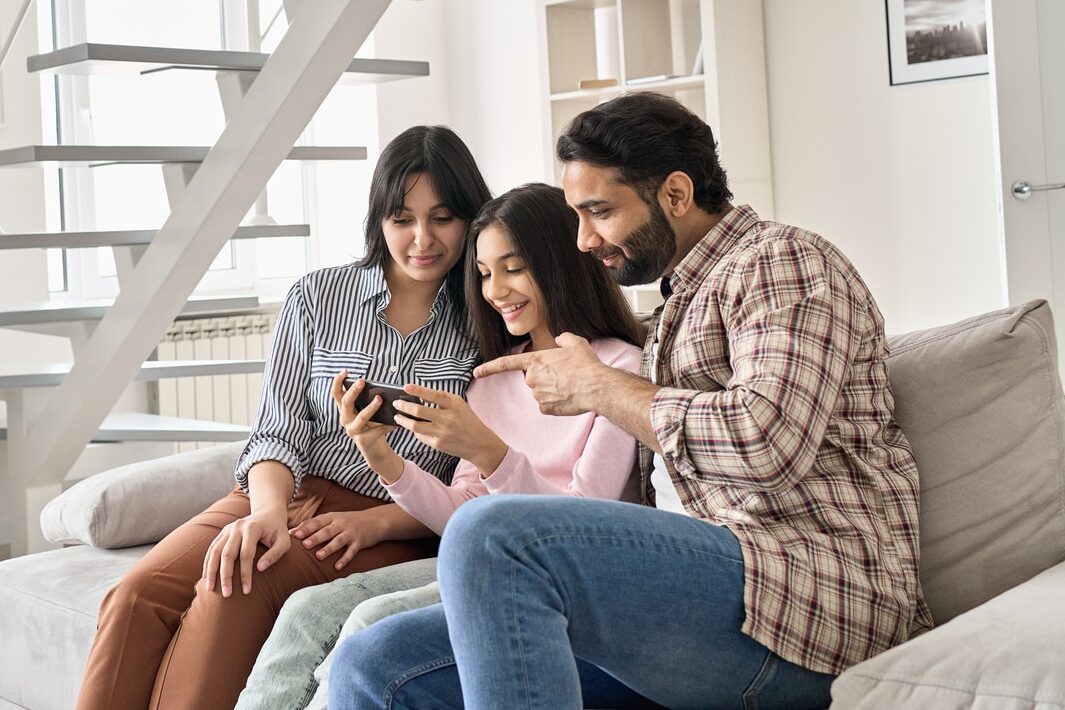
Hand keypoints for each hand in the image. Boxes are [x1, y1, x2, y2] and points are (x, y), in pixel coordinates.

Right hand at [202, 507, 289, 596]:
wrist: (268, 513)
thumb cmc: (278, 531)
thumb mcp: (284, 541)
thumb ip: (275, 554)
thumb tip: (260, 569)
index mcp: (252, 528)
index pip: (246, 554)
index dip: (245, 574)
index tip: (247, 590)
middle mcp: (237, 527)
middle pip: (227, 554)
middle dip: (226, 576)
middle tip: (227, 594)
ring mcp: (228, 529)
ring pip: (215, 551)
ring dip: (211, 571)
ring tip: (210, 589)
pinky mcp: (222, 533)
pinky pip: (212, 549)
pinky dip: (208, 563)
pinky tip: (206, 577)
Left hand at [289, 510, 385, 570]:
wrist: (375, 520)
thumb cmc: (349, 521)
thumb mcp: (333, 518)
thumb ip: (315, 524)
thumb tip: (292, 531)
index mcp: (332, 517)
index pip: (317, 522)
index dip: (306, 528)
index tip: (294, 534)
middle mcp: (342, 524)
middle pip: (327, 531)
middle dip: (315, 537)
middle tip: (304, 545)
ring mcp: (351, 533)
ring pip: (338, 541)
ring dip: (328, 549)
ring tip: (318, 556)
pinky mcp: (360, 542)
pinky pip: (351, 552)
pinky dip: (344, 559)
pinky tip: (337, 567)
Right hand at [332, 371, 403, 480]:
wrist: (375, 450)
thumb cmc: (372, 426)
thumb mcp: (369, 412)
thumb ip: (370, 402)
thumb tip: (381, 390)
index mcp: (345, 410)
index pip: (336, 394)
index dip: (338, 382)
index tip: (345, 371)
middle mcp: (345, 420)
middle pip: (345, 403)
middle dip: (353, 391)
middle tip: (362, 381)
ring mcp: (352, 431)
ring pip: (361, 417)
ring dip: (371, 408)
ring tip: (380, 399)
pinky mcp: (363, 440)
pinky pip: (375, 430)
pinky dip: (386, 425)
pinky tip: (395, 422)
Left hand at [392, 384, 508, 473]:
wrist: (479, 443)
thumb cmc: (467, 420)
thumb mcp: (459, 404)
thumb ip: (441, 399)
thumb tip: (418, 396)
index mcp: (454, 404)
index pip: (433, 395)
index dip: (418, 390)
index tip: (405, 387)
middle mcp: (448, 418)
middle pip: (419, 411)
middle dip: (404, 406)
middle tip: (396, 403)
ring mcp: (442, 432)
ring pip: (415, 426)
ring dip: (403, 420)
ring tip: (397, 416)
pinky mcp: (438, 444)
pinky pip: (420, 436)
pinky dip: (415, 431)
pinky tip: (412, 427)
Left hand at [472, 333, 606, 414]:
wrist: (596, 387)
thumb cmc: (586, 365)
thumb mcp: (575, 343)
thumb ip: (563, 339)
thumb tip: (559, 340)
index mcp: (535, 360)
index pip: (506, 363)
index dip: (489, 368)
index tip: (476, 373)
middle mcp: (532, 378)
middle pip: (533, 378)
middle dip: (545, 378)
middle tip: (564, 375)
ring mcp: (537, 395)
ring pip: (540, 392)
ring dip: (552, 390)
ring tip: (570, 386)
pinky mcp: (545, 409)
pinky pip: (547, 405)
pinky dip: (555, 403)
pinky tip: (568, 398)